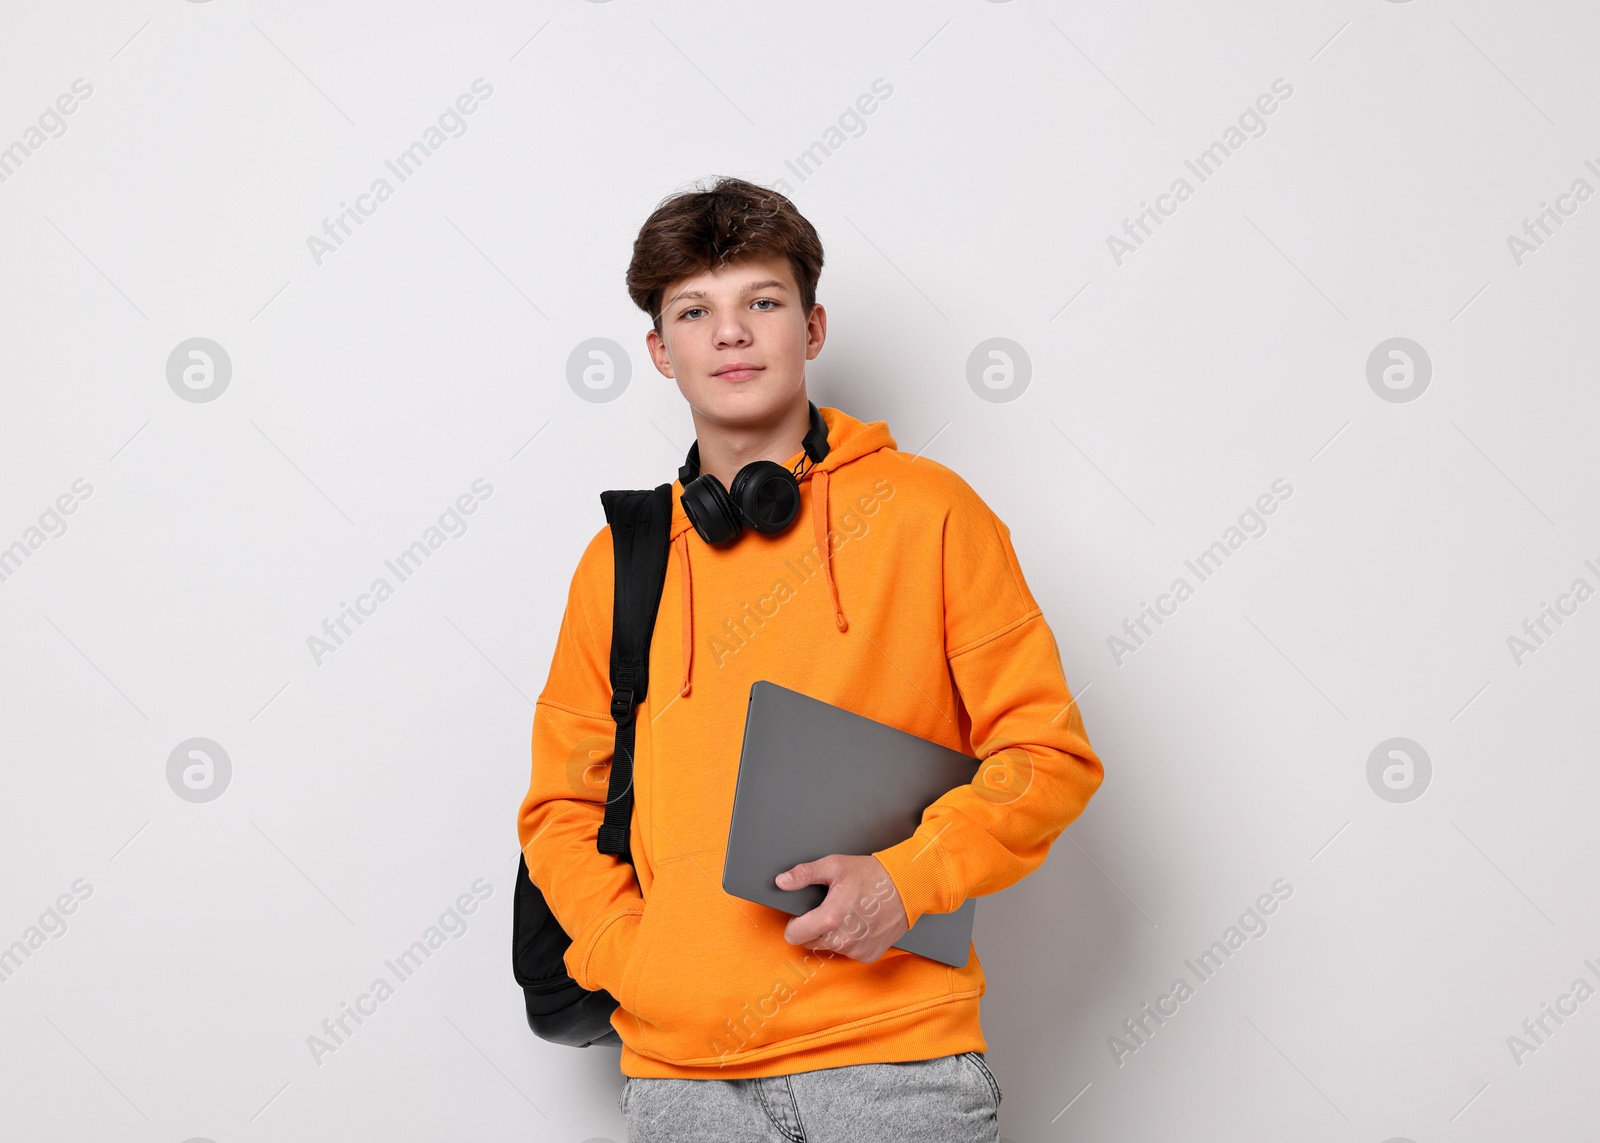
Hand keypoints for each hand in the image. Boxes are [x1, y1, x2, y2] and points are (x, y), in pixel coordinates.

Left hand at [775, 854, 908, 962]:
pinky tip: (860, 923)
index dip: (794, 923)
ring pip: (830, 947)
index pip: (793, 935)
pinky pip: (849, 952)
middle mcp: (842, 939)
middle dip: (814, 928)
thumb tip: (782, 881)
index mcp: (829, 918)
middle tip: (829, 909)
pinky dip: (851, 941)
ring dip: (833, 934)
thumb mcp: (835, 866)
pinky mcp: (868, 955)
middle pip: (810, 942)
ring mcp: (856, 950)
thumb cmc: (873, 875)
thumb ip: (804, 874)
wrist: (907, 887)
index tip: (802, 915)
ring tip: (848, 913)